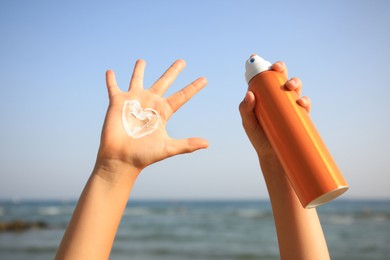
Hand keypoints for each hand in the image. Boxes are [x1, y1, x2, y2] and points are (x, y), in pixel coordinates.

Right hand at [96, 59, 207, 175]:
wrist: (121, 159)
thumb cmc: (144, 155)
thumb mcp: (168, 147)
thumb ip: (187, 144)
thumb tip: (207, 144)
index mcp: (163, 112)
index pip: (182, 96)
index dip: (193, 87)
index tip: (204, 79)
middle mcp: (150, 103)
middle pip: (164, 82)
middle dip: (173, 71)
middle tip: (182, 60)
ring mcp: (134, 101)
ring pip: (137, 80)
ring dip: (139, 70)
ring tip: (142, 60)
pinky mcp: (117, 103)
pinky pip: (113, 87)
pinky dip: (111, 80)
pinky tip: (110, 71)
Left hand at [239, 61, 310, 156]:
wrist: (273, 157)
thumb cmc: (259, 137)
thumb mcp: (248, 123)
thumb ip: (245, 109)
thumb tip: (249, 94)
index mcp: (266, 96)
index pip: (266, 77)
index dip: (265, 67)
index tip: (259, 60)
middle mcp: (279, 98)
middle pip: (282, 77)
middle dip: (281, 69)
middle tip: (277, 69)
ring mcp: (291, 106)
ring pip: (296, 88)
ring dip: (295, 82)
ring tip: (289, 86)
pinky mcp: (300, 116)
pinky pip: (305, 105)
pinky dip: (304, 101)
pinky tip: (300, 102)